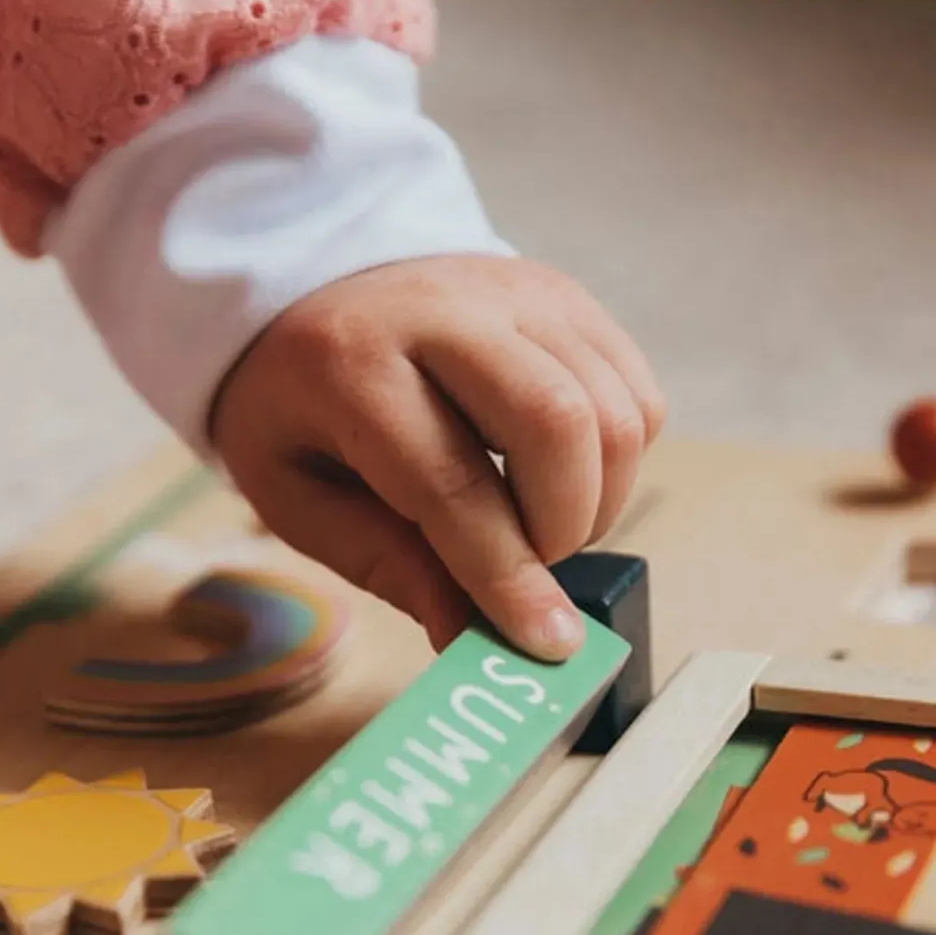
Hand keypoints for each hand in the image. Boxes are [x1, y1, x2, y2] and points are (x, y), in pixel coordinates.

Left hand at [208, 255, 665, 658]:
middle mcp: (444, 310)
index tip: (544, 642)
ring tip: (541, 527)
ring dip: (599, 503)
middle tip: (528, 569)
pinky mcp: (569, 299)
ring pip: (614, 412)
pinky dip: (618, 463)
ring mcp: (519, 294)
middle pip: (556, 424)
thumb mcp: (298, 496)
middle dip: (563, 528)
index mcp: (350, 364)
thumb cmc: (302, 409)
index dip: (505, 573)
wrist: (319, 291)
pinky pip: (637, 397)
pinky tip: (564, 480)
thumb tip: (468, 637)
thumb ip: (385, 563)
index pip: (450, 480)